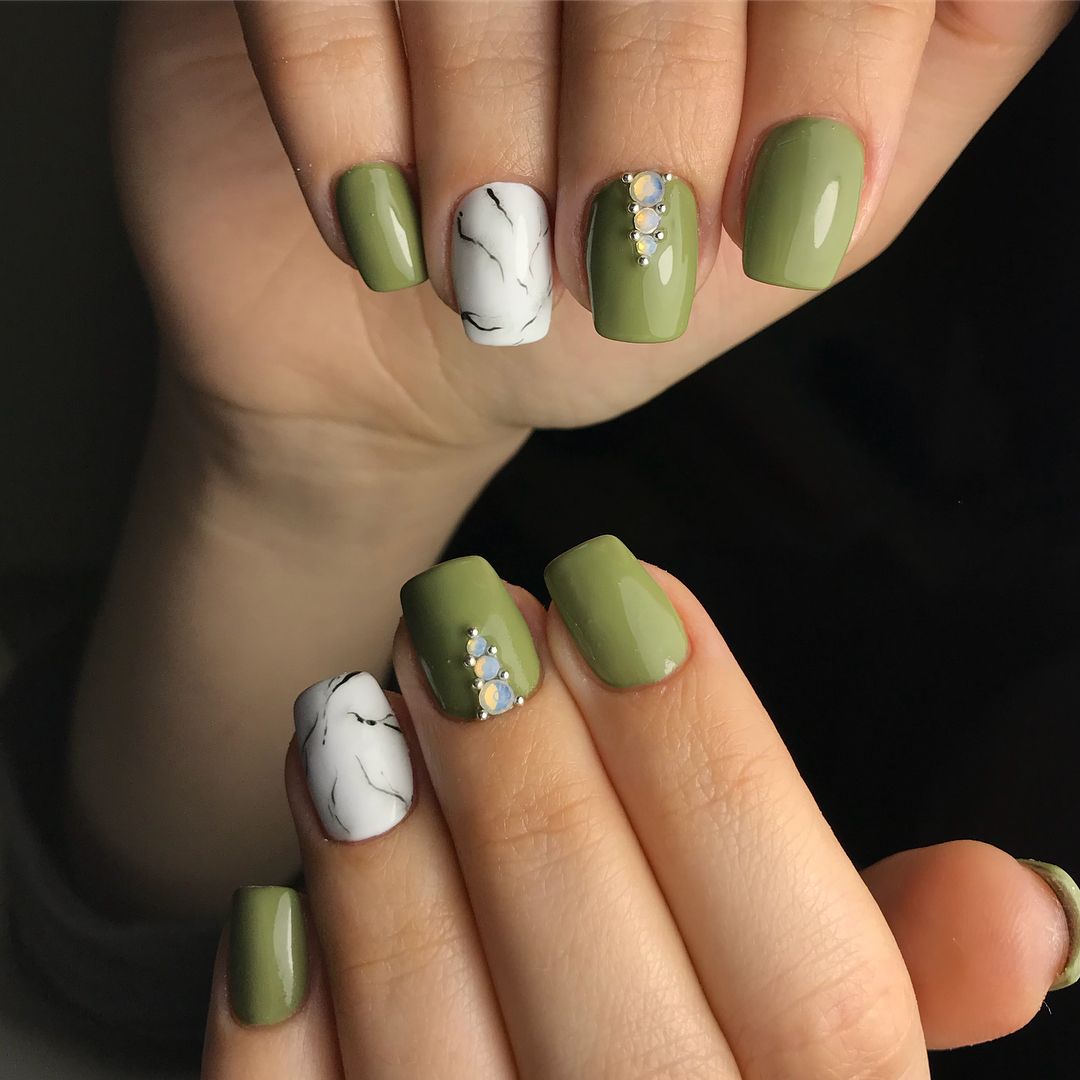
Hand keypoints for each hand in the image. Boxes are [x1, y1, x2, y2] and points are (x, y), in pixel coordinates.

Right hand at [117, 1, 1071, 454]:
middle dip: (651, 94)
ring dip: (490, 130)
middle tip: (622, 260)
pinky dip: (351, 118)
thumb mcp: (812, 218)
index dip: (824, 47)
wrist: (415, 353)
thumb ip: (936, 70)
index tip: (790, 209)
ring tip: (487, 271)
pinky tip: (376, 230)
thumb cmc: (616, 293)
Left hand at [202, 538, 1076, 1077]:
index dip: (716, 761)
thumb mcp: (830, 1058)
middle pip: (621, 1020)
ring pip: (442, 1078)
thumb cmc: (720, 1065)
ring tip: (349, 712)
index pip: (824, 990)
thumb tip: (1030, 904)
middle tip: (463, 607)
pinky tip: (270, 906)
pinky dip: (280, 1032)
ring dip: (387, 873)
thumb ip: (899, 979)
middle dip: (533, 781)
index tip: (623, 588)